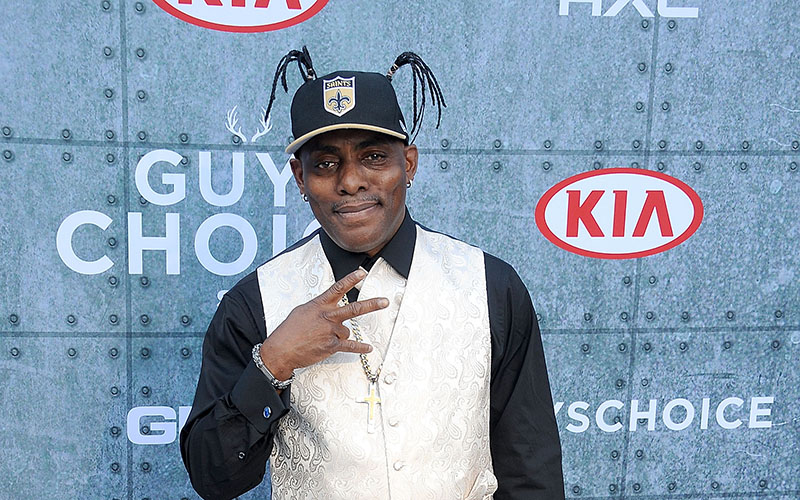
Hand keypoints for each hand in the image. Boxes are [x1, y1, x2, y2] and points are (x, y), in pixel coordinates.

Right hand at [259, 269, 387, 379]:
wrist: (282, 349)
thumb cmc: (289, 330)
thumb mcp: (302, 311)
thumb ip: (319, 307)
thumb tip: (329, 306)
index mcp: (320, 305)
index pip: (338, 288)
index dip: (351, 280)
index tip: (362, 273)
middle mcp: (327, 316)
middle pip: (355, 308)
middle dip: (372, 304)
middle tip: (385, 301)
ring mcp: (331, 331)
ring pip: (347, 331)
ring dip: (340, 335)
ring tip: (323, 339)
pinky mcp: (331, 346)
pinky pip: (350, 346)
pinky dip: (360, 348)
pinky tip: (368, 348)